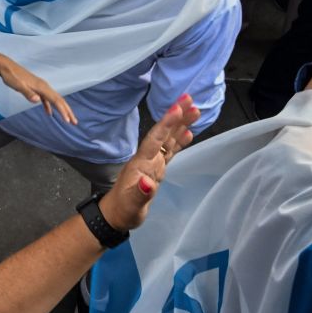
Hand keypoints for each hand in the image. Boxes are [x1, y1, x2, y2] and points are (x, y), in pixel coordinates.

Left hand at [0, 57, 74, 121]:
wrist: (6, 67)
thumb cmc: (11, 76)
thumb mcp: (17, 85)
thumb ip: (27, 93)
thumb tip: (37, 100)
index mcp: (41, 86)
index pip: (56, 100)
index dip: (63, 111)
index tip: (68, 121)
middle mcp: (44, 86)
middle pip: (59, 100)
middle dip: (68, 111)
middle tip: (74, 122)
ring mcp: (40, 87)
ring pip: (55, 99)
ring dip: (62, 109)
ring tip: (68, 119)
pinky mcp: (36, 88)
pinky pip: (46, 99)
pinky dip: (50, 106)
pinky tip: (49, 113)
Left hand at [98, 94, 198, 231]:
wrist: (116, 214)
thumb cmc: (123, 209)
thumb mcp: (131, 204)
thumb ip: (140, 193)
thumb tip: (148, 183)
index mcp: (141, 163)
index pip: (155, 139)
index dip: (166, 124)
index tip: (176, 108)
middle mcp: (148, 158)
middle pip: (164, 133)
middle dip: (176, 116)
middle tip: (189, 98)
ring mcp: (153, 162)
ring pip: (169, 139)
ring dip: (181, 124)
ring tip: (194, 109)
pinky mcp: (157, 169)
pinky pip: (171, 151)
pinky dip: (180, 141)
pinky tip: (188, 133)